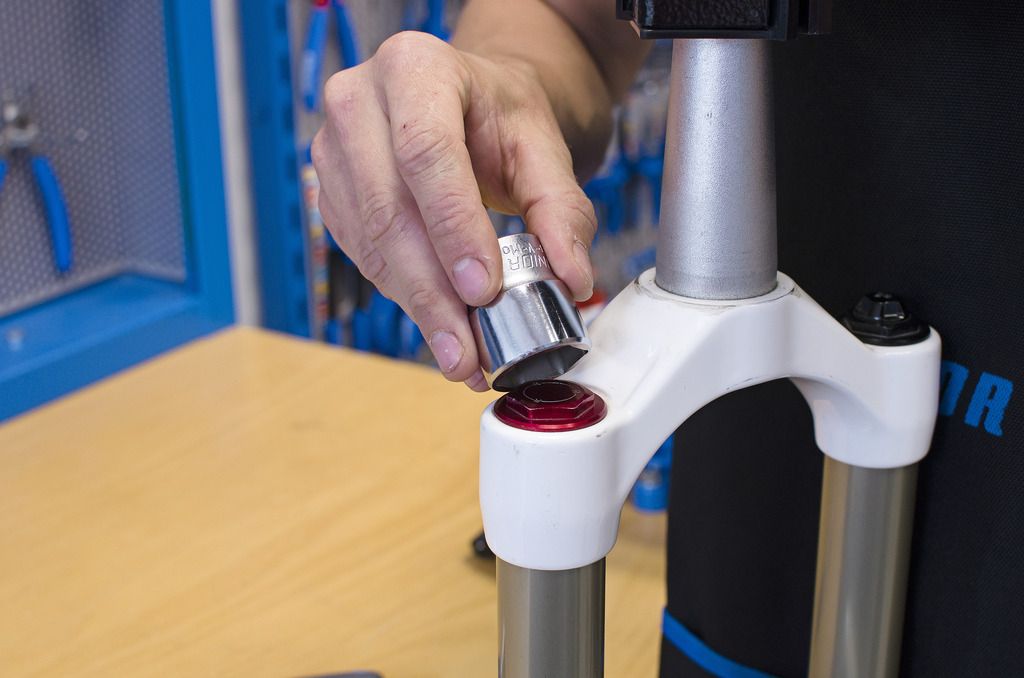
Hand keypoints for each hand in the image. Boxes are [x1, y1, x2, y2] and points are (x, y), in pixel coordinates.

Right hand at [312, 31, 596, 390]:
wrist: (467, 103)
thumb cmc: (500, 116)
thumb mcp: (542, 147)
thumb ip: (561, 210)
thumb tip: (572, 278)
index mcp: (416, 69)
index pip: (426, 152)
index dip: (452, 227)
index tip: (483, 291)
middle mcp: (359, 101)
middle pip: (389, 209)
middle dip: (432, 290)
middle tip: (467, 349)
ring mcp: (333, 148)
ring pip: (369, 242)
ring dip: (416, 305)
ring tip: (459, 353)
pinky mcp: (331, 193)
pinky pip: (361, 255)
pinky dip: (401, 295)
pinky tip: (437, 323)